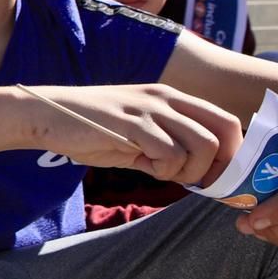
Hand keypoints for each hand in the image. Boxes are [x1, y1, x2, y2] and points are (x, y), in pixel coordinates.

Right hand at [24, 84, 239, 184]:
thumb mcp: (138, 133)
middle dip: (217, 166)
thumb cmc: (90, 128)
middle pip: (225, 134)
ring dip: (188, 170)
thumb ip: (168, 146)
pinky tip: (143, 167)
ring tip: (161, 171)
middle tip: (192, 181)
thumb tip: (197, 174)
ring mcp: (150, 109)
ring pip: (203, 146)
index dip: (231, 154)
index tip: (212, 176)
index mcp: (172, 98)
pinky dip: (164, 170)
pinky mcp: (132, 124)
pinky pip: (170, 154)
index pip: (227, 122)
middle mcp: (167, 98)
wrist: (46, 116)